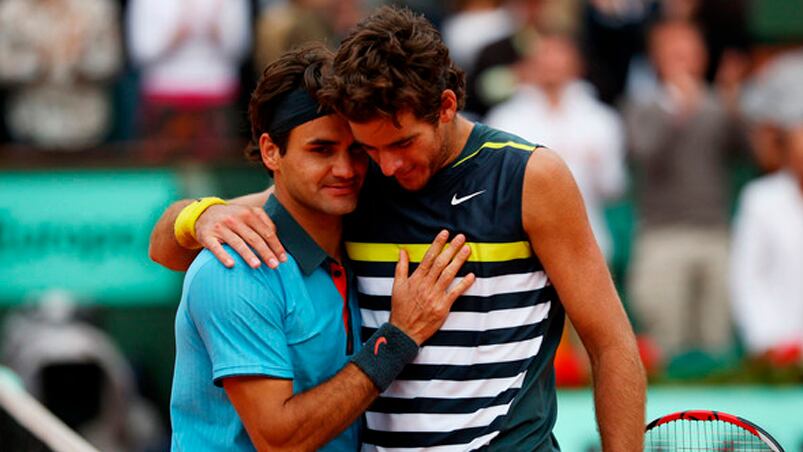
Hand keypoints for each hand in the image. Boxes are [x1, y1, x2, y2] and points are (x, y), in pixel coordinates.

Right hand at [195, 204, 286, 268]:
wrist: (204, 213)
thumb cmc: (233, 217)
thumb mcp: (248, 213)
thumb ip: (263, 222)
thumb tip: (277, 236)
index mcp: (248, 213)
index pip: (266, 232)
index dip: (276, 246)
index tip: (283, 259)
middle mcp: (235, 219)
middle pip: (254, 238)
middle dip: (266, 253)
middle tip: (274, 266)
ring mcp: (221, 227)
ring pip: (237, 243)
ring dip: (248, 255)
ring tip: (257, 266)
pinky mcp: (207, 236)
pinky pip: (216, 247)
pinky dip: (223, 255)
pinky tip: (231, 264)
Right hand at [389, 230, 475, 344]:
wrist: (404, 331)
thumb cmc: (400, 308)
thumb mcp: (397, 286)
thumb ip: (401, 267)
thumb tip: (402, 251)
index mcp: (416, 279)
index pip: (428, 257)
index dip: (437, 244)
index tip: (445, 234)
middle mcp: (426, 285)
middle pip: (441, 263)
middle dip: (451, 249)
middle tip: (461, 237)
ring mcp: (435, 296)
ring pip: (449, 274)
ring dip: (458, 261)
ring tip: (467, 250)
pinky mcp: (443, 307)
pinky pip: (455, 293)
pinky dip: (463, 284)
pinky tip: (471, 275)